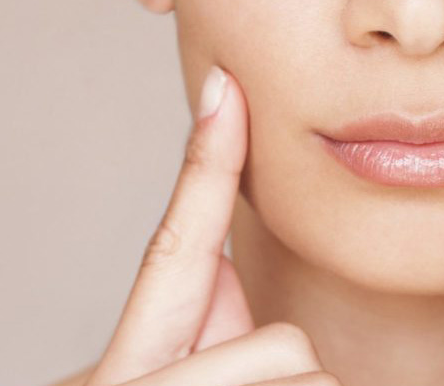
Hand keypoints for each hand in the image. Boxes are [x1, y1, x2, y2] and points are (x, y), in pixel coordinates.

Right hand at [84, 66, 341, 385]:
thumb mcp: (190, 372)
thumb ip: (211, 322)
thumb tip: (233, 269)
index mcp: (131, 359)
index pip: (175, 249)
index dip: (206, 165)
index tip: (224, 86)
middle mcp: (131, 381)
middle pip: (285, 343)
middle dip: (287, 374)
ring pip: (313, 379)